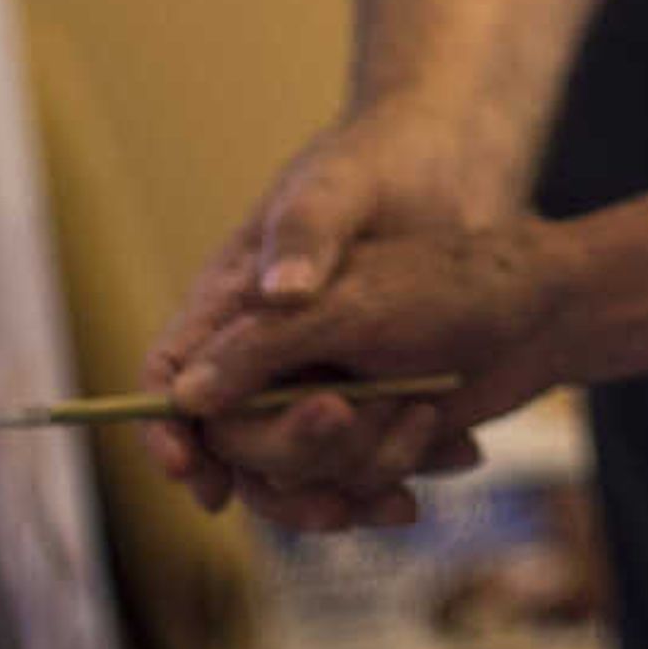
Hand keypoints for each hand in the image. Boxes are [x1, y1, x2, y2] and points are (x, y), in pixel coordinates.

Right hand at [140, 104, 495, 511]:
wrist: (478, 179)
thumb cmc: (386, 168)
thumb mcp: (339, 195)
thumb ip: (298, 245)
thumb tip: (264, 304)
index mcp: (234, 300)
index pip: (171, 373)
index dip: (169, 431)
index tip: (196, 474)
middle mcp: (269, 355)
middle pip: (237, 441)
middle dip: (284, 453)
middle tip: (342, 417)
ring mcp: (322, 385)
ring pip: (304, 472)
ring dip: (351, 480)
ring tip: (410, 446)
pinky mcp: (378, 408)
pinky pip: (368, 469)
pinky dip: (403, 476)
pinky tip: (459, 454)